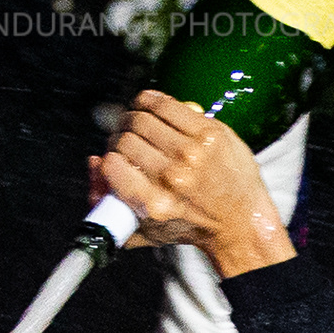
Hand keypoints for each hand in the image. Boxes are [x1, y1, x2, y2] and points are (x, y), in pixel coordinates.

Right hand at [86, 92, 295, 276]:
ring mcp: (192, 152)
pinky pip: (167, 104)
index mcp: (153, 205)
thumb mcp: (144, 232)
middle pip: (126, 139)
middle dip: (119, 137)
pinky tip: (149, 105)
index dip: (108, 159)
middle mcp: (172, 178)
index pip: (111, 165)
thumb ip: (109, 205)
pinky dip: (151, 101)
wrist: (240, 220)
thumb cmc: (192, 226)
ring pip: (143, 118)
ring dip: (133, 117)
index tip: (113, 158)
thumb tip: (93, 163)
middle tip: (126, 140)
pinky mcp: (208, 132)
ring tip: (137, 124)